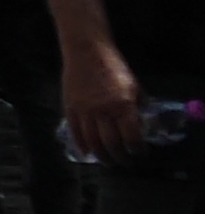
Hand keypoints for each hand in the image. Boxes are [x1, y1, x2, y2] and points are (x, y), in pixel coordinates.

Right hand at [65, 30, 150, 162]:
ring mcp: (84, 111)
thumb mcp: (134, 86)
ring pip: (93, 142)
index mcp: (123, 106)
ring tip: (108, 161)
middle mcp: (103, 111)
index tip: (141, 154)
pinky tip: (87, 153)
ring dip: (101, 156)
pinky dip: (81, 145)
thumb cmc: (113, 67)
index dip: (138, 150)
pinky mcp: (70, 108)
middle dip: (121, 158)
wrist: (86, 51)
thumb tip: (143, 124)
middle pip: (112, 144)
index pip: (132, 137)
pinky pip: (75, 132)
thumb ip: (138, 107)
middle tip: (126, 162)